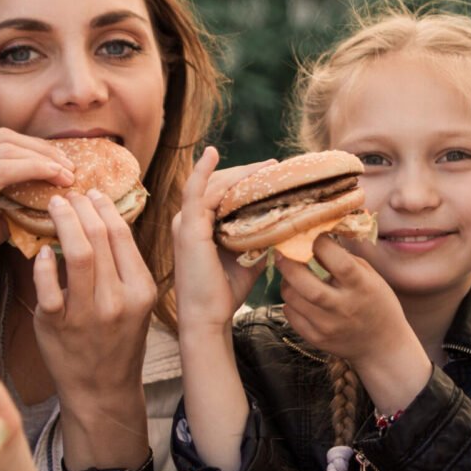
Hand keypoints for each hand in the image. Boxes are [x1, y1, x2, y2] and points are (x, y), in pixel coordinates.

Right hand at [0, 130, 74, 329]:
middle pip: (3, 139)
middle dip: (42, 150)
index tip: (58, 162)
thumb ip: (1, 202)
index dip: (31, 147)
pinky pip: (4, 172)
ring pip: (6, 151)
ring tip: (68, 175)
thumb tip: (40, 198)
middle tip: (70, 166)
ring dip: (44, 160)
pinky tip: (55, 180)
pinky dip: (35, 170)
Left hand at [32, 188, 156, 465]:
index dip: (104, 207)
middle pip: (100, 237)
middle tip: (68, 193)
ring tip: (55, 206)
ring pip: (78, 253)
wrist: (101, 390)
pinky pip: (48, 286)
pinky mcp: (57, 325)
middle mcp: (118, 300)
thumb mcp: (134, 304)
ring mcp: (87, 314)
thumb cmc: (115, 342)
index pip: (122, 235)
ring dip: (64, 222)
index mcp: (140, 290)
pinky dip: (44, 263)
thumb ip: (122, 267)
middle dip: (82, 207)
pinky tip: (42, 250)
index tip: (92, 193)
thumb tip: (102, 221)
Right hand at [171, 146, 273, 331]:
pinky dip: (202, 171)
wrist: (209, 317)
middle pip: (218, 185)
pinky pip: (195, 192)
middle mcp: (189, 220)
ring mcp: (186, 222)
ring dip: (241, 173)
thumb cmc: (225, 292)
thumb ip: (259, 239)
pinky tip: (212, 153)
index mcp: (199, 226)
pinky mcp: (188, 228)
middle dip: (247, 174)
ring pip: (214, 186)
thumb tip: (283, 226)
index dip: (244, 180)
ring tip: (266, 166)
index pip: (221, 192)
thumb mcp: (248, 258)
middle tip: (274, 166)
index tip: (270, 173)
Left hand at [278, 234, 429, 409]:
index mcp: (362, 287)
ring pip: (294, 301)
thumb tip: (319, 241)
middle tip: (281, 254)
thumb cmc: (378, 304)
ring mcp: (329, 326)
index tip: (312, 236)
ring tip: (290, 276)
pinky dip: (289, 303)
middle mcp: (344, 308)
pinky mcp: (317, 339)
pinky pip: (292, 317)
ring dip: (286, 284)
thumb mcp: (372, 278)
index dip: (321, 246)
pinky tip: (296, 297)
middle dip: (290, 266)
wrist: (383, 346)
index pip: (339, 263)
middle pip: (308, 286)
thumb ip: (347, 261)